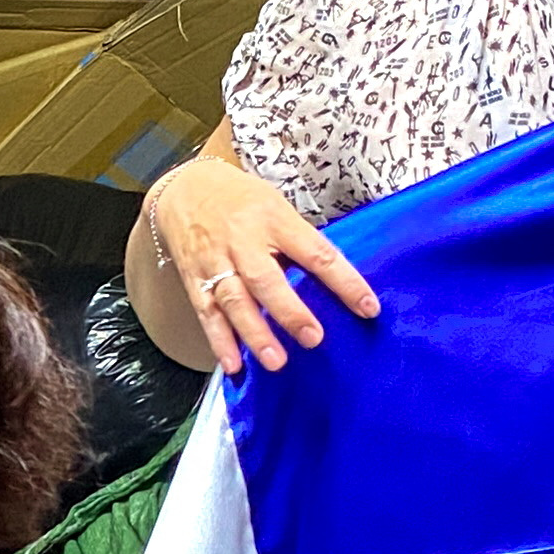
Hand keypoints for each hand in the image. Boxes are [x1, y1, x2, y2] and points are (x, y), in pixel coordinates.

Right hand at [143, 152, 378, 373]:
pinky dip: (219, 342)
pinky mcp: (195, 280)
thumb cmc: (242, 200)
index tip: (368, 308)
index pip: (315, 253)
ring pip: (235, 301)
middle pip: (266, 280)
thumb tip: (331, 282)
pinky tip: (233, 365)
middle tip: (313, 339)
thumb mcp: (276, 207)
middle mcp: (243, 241)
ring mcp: (216, 262)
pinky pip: (208, 314)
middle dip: (290, 312)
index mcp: (274, 220)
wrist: (186, 188)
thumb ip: (298, 242)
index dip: (344, 281)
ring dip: (255, 333)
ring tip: (275, 361)